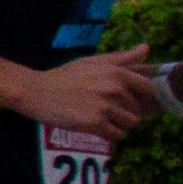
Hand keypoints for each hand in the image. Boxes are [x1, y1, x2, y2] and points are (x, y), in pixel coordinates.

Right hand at [22, 46, 159, 144]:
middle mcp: (114, 89)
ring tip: (101, 118)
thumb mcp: (92, 62)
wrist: (35, 91)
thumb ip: (122, 58)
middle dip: (124, 111)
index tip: (124, 97)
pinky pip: (117, 135)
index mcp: (116, 72)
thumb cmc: (65, 76)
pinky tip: (95, 127)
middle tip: (104, 109)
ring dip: (119, 124)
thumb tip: (146, 48)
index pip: (147, 88)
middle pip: (137, 109)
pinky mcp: (94, 124)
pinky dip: (109, 134)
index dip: (138, 95)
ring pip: (130, 123)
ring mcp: (104, 107)